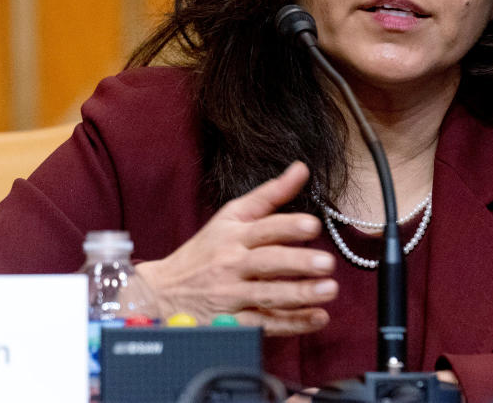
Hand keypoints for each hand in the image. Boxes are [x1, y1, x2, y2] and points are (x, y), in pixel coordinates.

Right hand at [137, 161, 336, 334]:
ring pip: (268, 295)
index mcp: (233, 235)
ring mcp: (231, 296)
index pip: (263, 228)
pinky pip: (265, 324)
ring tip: (330, 289)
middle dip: (297, 263)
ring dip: (300, 294)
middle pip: (267, 263)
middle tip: (326, 262)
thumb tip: (302, 168)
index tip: (312, 226)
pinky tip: (318, 318)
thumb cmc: (204, 251)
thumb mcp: (231, 217)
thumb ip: (270, 194)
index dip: (288, 226)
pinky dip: (292, 323)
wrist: (162, 292)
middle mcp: (232, 264)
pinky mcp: (232, 324)